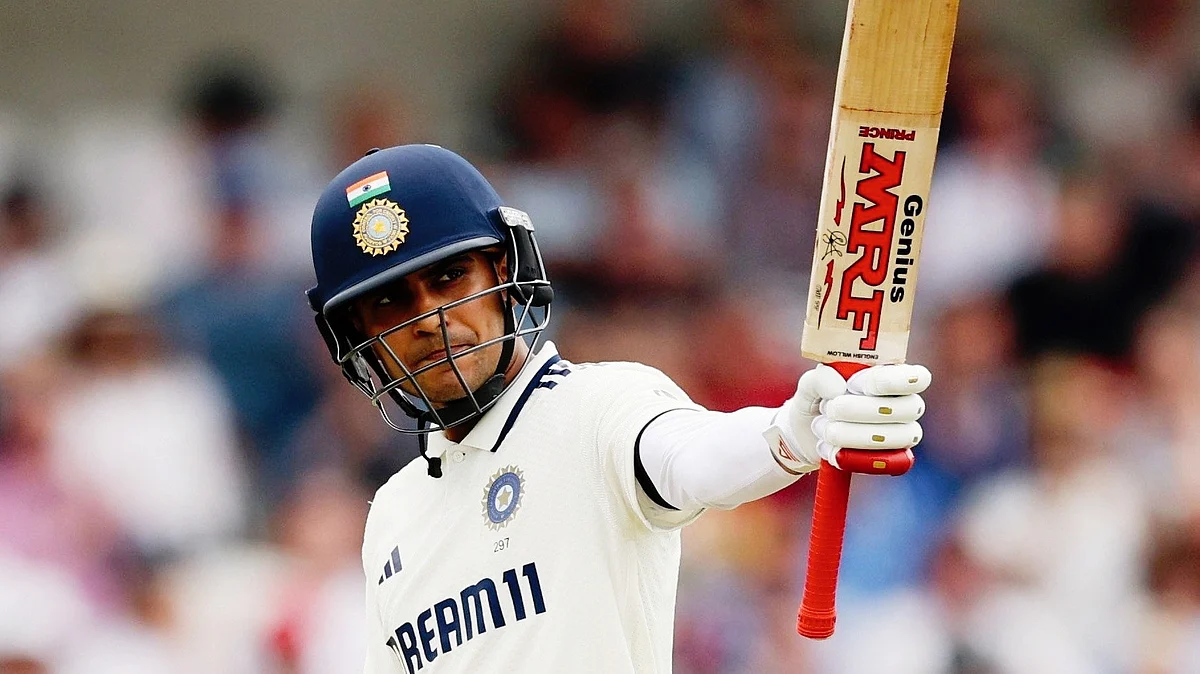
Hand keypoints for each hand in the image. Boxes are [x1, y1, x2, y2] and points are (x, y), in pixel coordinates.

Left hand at [766, 363, 930, 472]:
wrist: (804, 433)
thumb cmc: (817, 399)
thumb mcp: (811, 383)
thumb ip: (822, 378)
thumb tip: (839, 389)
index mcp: (891, 377)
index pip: (916, 378)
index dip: (894, 382)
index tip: (862, 385)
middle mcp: (904, 404)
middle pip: (907, 409)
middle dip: (861, 410)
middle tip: (832, 408)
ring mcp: (901, 434)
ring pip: (895, 437)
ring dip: (852, 435)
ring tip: (827, 429)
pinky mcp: (889, 460)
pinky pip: (882, 463)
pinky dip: (850, 457)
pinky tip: (831, 449)